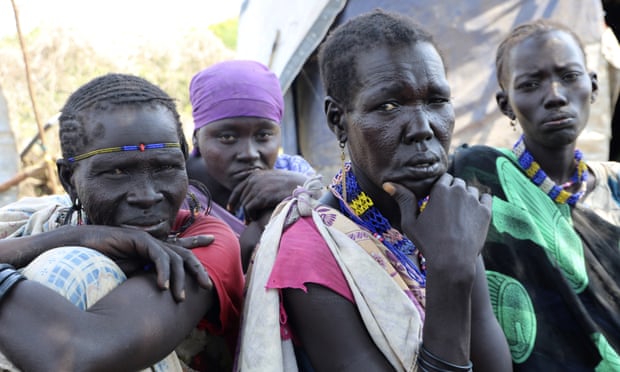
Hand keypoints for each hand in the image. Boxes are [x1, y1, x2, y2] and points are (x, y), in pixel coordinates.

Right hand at [60, 225, 213, 300]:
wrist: (80, 248)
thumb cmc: (102, 262)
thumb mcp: (130, 274)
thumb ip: (146, 278)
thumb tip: (161, 295)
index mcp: (153, 250)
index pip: (181, 248)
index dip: (197, 243)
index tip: (214, 240)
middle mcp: (154, 243)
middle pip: (184, 254)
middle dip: (198, 268)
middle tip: (207, 285)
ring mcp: (147, 239)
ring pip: (174, 257)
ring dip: (178, 279)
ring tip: (179, 297)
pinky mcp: (139, 239)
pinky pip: (158, 256)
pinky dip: (162, 272)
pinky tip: (162, 287)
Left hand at [227, 169, 307, 220]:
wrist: (301, 186)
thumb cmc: (291, 185)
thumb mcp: (274, 180)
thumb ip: (263, 184)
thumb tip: (255, 193)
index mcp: (256, 175)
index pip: (238, 188)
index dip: (233, 200)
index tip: (231, 209)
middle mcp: (254, 179)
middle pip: (242, 198)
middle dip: (242, 210)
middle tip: (246, 221)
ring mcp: (257, 187)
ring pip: (245, 204)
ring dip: (248, 215)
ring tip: (252, 221)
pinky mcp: (261, 196)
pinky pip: (249, 208)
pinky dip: (251, 215)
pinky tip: (256, 219)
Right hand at [383, 173, 491, 271]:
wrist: (452, 261)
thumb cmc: (428, 242)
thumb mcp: (410, 222)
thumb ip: (403, 200)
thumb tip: (388, 183)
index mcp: (439, 189)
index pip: (443, 178)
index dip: (440, 188)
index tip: (437, 200)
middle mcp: (458, 190)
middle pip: (457, 182)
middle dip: (453, 191)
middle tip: (448, 208)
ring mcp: (474, 200)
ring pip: (471, 190)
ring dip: (466, 196)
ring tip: (460, 213)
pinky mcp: (486, 211)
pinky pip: (486, 197)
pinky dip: (481, 202)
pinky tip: (473, 212)